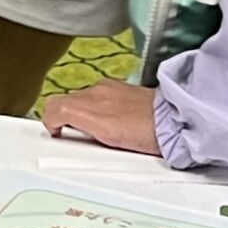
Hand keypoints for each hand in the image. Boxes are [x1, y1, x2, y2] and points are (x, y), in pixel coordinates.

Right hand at [40, 81, 161, 155]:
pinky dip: (96, 106)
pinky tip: (112, 120)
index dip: (50, 122)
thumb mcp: (110, 141)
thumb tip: (70, 133)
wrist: (176, 121)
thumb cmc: (148, 135)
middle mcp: (96, 92)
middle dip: (66, 117)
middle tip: (76, 135)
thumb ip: (85, 134)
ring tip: (97, 131)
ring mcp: (108, 87)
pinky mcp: (120, 86)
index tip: (58, 134)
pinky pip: (98, 94)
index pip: (54, 107)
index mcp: (90, 107)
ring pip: (82, 97)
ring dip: (82, 112)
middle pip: (66, 101)